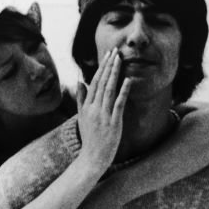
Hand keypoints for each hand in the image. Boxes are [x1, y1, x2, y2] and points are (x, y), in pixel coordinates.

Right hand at [75, 48, 130, 172]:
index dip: (102, 67)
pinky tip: (128, 80)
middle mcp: (94, 108)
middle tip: (115, 50)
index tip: (108, 55)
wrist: (93, 157)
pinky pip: (119, 103)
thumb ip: (81, 99)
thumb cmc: (90, 137)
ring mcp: (104, 115)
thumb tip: (81, 82)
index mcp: (87, 106)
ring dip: (114, 73)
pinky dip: (123, 91)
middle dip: (108, 65)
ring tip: (119, 59)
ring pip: (109, 90)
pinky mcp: (114, 123)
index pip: (95, 82)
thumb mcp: (82, 117)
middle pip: (102, 82)